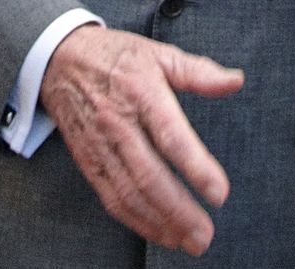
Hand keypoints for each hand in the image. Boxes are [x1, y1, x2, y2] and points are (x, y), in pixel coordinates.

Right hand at [40, 26, 242, 254]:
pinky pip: (111, 197)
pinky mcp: (89, 161)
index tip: (219, 193)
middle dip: (179, 210)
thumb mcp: (159, 54)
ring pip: (129, 193)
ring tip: (187, 240)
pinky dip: (136, 220)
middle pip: (149, 175)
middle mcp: (119, 123)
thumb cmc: (116, 57)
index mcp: (142, 92)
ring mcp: (101, 145)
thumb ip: (199, 72)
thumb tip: (235, 81)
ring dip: (159, 222)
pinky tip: (158, 232)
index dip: (195, 167)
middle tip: (205, 234)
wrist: (60, 60)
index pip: (170, 135)